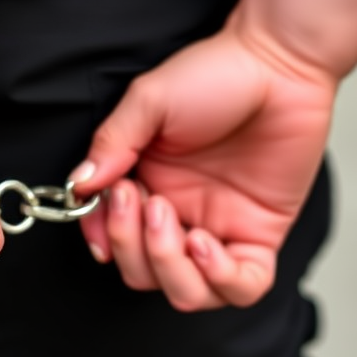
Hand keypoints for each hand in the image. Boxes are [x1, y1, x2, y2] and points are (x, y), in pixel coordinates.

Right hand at [74, 24, 333, 310]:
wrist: (277, 64)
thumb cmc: (213, 74)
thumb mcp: (147, 101)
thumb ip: (111, 145)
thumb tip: (78, 188)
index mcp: (143, 180)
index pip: (108, 233)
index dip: (100, 233)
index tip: (99, 210)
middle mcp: (176, 211)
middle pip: (140, 272)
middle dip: (131, 245)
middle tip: (141, 201)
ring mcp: (217, 227)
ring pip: (184, 292)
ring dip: (167, 265)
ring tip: (171, 219)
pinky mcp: (259, 236)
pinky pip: (240, 288)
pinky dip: (216, 278)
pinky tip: (205, 242)